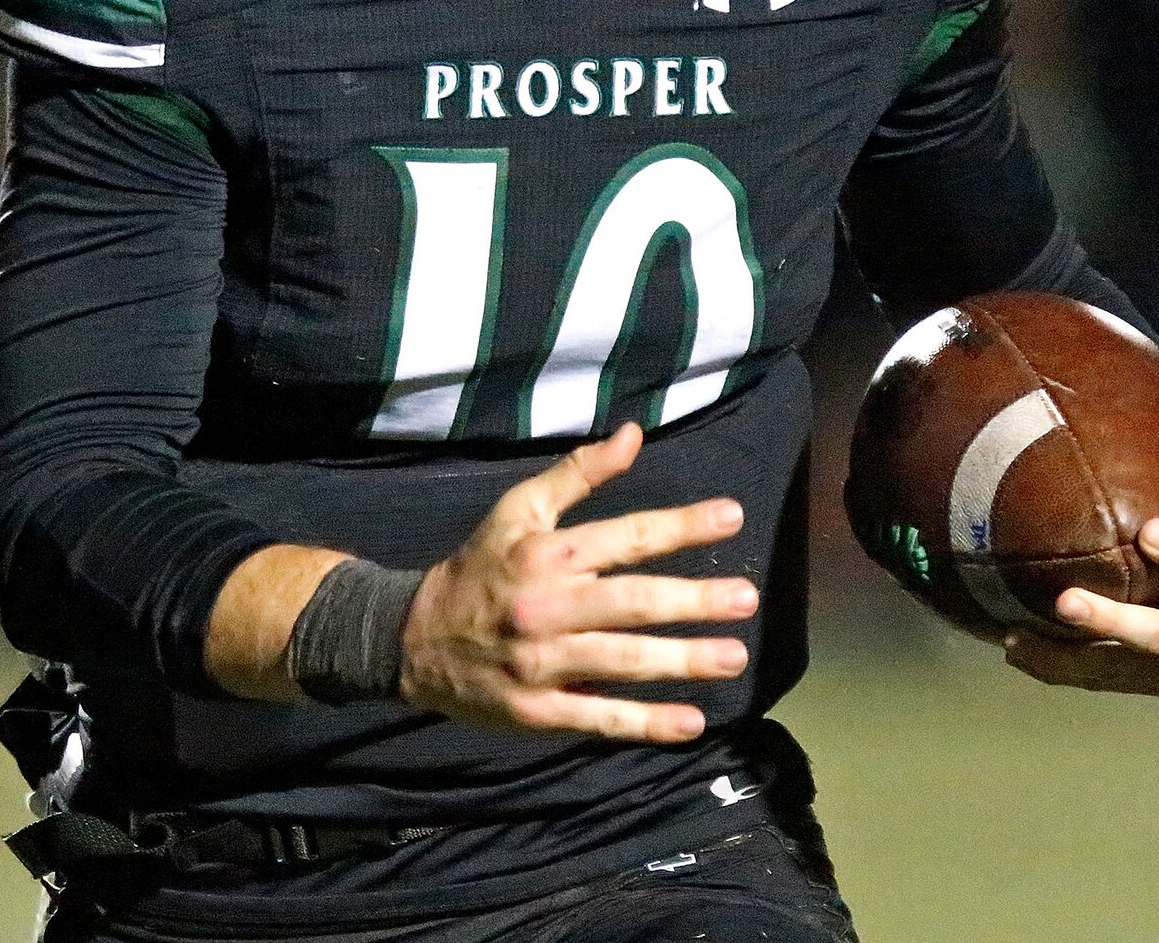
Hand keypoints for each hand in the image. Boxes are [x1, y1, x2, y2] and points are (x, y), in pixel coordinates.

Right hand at [400, 421, 757, 743]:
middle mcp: (546, 607)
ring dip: (682, 660)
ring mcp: (541, 664)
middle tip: (746, 598)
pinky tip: (691, 721)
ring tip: (734, 655)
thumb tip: (633, 434)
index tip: (732, 516)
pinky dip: (646, 723)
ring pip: (622, 662)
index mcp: (544, 554)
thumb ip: (578, 474)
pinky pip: (599, 719)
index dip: (680, 526)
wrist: (412, 639)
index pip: (623, 536)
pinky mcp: (538, 712)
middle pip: (631, 603)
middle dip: (693, 600)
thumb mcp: (518, 508)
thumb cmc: (479, 566)